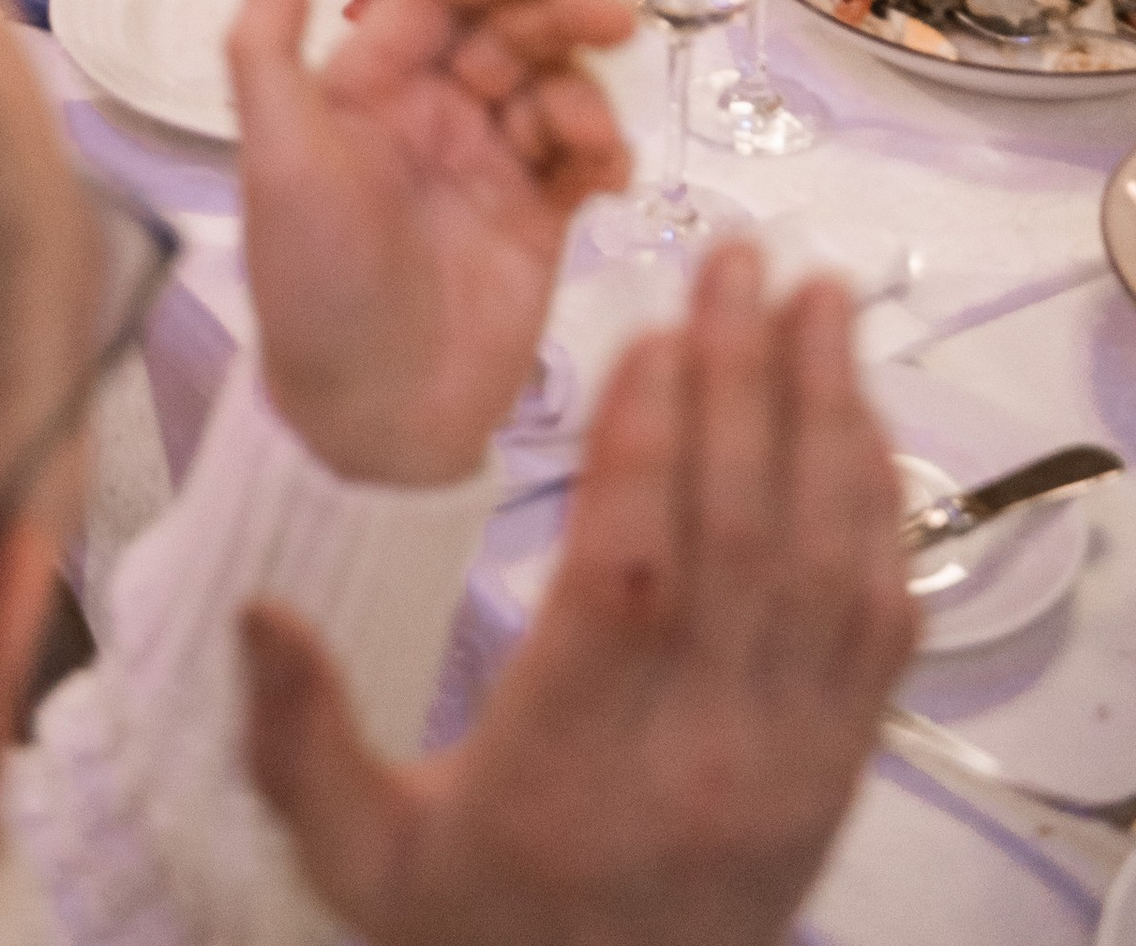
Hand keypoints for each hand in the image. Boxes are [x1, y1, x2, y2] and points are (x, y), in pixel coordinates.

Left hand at [226, 0, 630, 486]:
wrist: (370, 422)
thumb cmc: (314, 281)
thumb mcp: (276, 153)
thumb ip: (269, 39)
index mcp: (370, 81)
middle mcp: (435, 109)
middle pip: (511, 25)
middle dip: (560, 9)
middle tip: (608, 17)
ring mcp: (493, 164)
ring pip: (556, 84)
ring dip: (583, 88)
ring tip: (587, 137)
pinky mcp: (539, 221)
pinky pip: (583, 158)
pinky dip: (605, 149)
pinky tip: (608, 172)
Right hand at [241, 248, 912, 945]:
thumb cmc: (482, 933)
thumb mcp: (362, 858)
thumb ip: (298, 738)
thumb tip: (253, 608)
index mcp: (582, 757)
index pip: (631, 579)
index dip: (646, 447)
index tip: (650, 332)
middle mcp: (704, 750)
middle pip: (743, 540)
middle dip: (747, 381)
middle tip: (744, 257)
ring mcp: (791, 760)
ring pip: (828, 566)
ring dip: (832, 419)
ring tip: (823, 299)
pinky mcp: (843, 770)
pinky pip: (881, 631)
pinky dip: (880, 515)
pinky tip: (866, 427)